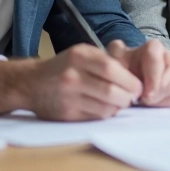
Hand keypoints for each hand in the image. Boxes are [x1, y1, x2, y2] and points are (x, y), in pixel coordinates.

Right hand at [0, 43, 142, 120]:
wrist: (30, 83)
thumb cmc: (63, 67)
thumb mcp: (81, 53)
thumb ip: (104, 60)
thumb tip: (133, 77)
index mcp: (79, 56)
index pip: (112, 68)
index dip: (130, 80)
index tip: (138, 86)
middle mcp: (72, 75)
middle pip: (111, 91)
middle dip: (128, 96)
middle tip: (132, 97)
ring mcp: (68, 96)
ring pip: (106, 107)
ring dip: (118, 107)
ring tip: (119, 101)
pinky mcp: (67, 114)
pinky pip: (96, 117)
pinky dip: (106, 114)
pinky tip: (104, 107)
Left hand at [108, 39, 169, 106]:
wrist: (132, 75)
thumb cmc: (125, 67)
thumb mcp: (117, 59)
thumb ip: (115, 53)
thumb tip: (117, 46)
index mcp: (153, 47)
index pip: (157, 59)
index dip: (153, 78)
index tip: (145, 95)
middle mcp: (168, 55)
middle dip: (158, 92)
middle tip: (144, 102)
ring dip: (161, 98)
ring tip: (147, 103)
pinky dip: (168, 101)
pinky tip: (155, 104)